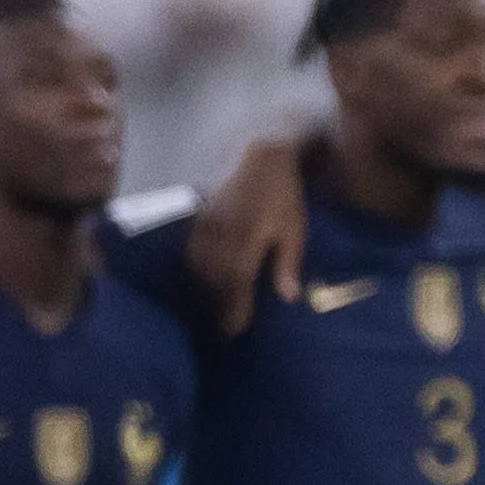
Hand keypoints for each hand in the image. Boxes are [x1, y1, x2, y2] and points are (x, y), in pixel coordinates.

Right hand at [199, 135, 308, 334]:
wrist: (260, 154)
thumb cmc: (283, 194)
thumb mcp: (294, 229)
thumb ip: (287, 263)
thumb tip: (288, 297)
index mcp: (247, 239)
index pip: (236, 282)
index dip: (234, 308)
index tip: (235, 329)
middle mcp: (222, 234)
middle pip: (213, 279)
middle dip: (216, 305)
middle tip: (221, 328)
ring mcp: (207, 225)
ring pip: (198, 266)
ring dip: (202, 291)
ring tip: (209, 310)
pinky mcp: (199, 217)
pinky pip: (191, 250)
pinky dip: (193, 270)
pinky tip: (199, 282)